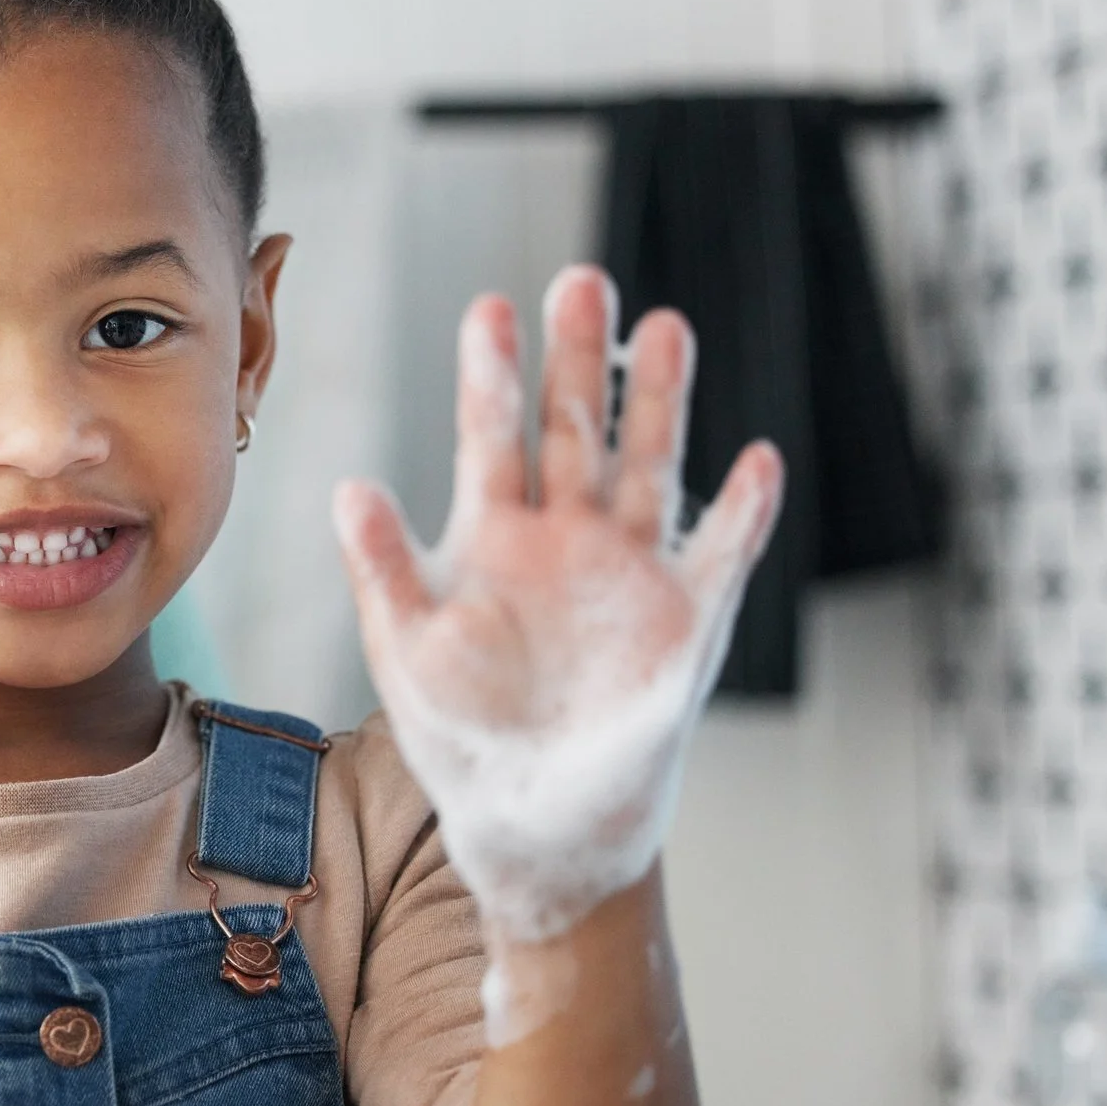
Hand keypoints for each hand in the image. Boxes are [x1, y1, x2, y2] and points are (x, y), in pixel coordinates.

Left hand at [333, 266, 782, 945]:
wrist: (537, 824)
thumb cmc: (463, 735)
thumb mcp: (407, 649)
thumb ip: (382, 568)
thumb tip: (347, 486)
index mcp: (491, 538)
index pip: (491, 435)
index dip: (493, 373)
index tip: (492, 305)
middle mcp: (565, 539)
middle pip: (575, 428)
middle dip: (579, 358)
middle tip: (582, 280)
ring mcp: (630, 573)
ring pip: (649, 467)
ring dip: (659, 403)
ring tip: (666, 327)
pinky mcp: (686, 622)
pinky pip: (722, 555)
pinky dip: (743, 513)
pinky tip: (759, 458)